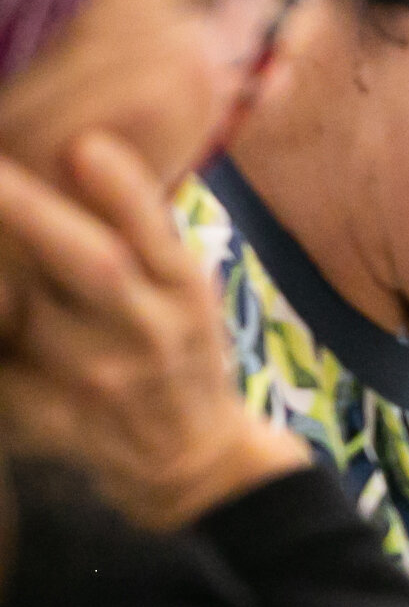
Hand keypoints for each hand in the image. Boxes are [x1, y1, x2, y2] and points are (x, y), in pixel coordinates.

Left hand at [0, 132, 304, 527]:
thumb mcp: (186, 288)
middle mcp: (150, 332)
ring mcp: (101, 382)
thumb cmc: (180, 352)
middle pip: (93, 266)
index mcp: (184, 291)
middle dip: (33, 214)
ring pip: (24, 315)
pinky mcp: (56, 421)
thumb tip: (77, 149)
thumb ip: (141, 231)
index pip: (157, 233)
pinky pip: (2, 372)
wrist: (192, 461)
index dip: (123, 190)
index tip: (83, 146)